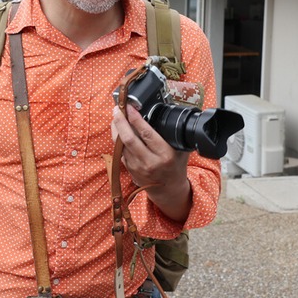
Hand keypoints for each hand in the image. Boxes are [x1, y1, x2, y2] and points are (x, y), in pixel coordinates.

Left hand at [111, 106, 191, 220]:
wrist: (168, 190)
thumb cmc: (175, 167)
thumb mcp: (181, 150)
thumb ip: (173, 135)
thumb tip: (164, 114)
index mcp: (165, 155)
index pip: (147, 134)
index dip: (136, 119)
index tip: (130, 107)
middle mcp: (149, 162)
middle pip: (129, 139)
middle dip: (120, 121)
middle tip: (117, 108)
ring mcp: (137, 167)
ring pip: (121, 145)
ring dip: (116, 128)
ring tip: (116, 115)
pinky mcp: (129, 169)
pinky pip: (120, 151)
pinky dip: (117, 138)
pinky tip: (117, 129)